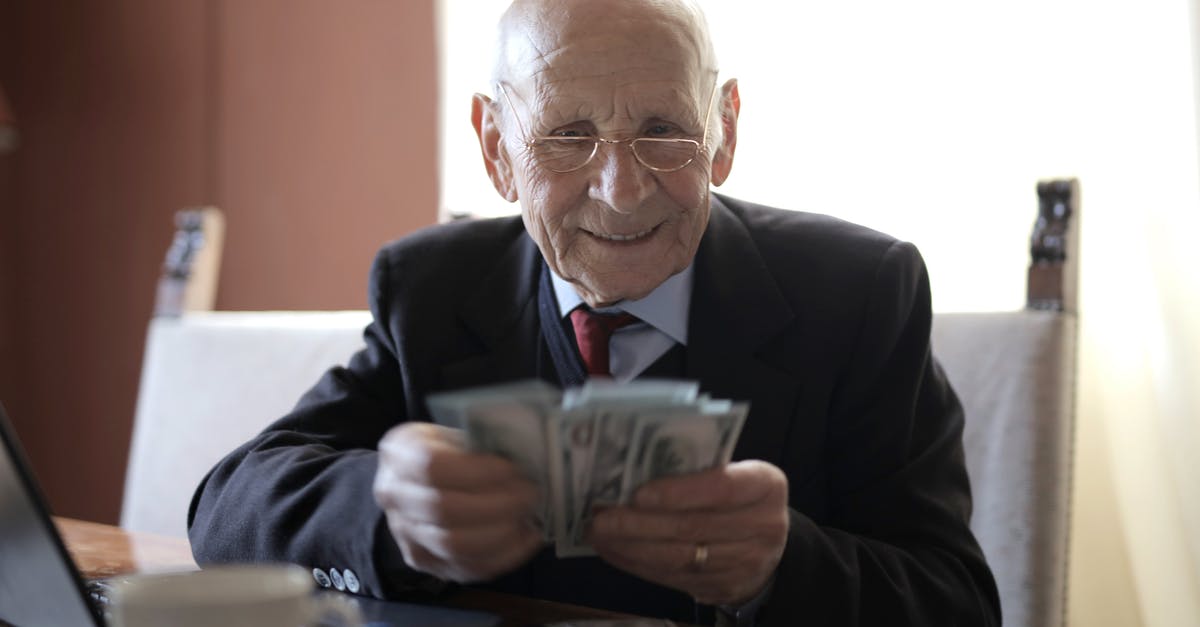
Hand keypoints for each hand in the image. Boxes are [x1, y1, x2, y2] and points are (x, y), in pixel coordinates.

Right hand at [372, 422, 542, 581]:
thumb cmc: (447, 451)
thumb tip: (528, 458)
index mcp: (400, 453)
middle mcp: (394, 496)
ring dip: (502, 533)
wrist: (416, 481)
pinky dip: (504, 556)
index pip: (433, 467)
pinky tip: (526, 537)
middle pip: (444, 510)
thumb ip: (484, 444)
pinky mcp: (425, 562)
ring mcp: (406, 534)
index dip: (478, 471)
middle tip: (531, 494)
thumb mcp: (458, 432)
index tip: (513, 469)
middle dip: (498, 505)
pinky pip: (465, 568)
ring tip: (529, 516)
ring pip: (454, 546)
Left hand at [588, 460, 788, 605]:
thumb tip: (631, 470)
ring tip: (598, 533)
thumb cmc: (737, 497)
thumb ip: (696, 470)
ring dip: (631, 546)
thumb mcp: (733, 473)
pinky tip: (613, 551)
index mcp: (765, 485)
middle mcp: (763, 526)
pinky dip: (637, 564)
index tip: (639, 494)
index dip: (679, 492)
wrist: (768, 546)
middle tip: (600, 517)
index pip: (722, 488)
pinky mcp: (723, 588)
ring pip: (678, 557)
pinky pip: (673, 577)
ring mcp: (746, 563)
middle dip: (639, 523)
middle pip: (693, 527)